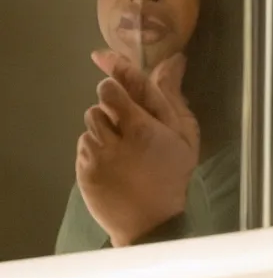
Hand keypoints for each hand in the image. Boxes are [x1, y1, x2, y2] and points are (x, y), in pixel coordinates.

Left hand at [76, 51, 198, 246]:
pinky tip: (114, 160)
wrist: (150, 220)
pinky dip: (96, 146)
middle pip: (101, 100)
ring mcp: (96, 154)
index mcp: (143, 126)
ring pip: (92, 120)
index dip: (111, 69)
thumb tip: (174, 59)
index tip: (102, 56)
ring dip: (105, 126)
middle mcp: (115, 137)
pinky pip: (84, 143)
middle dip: (115, 104)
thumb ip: (173, 95)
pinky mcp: (83, 168)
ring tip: (123, 144)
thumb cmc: (173, 173)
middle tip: (131, 121)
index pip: (116, 86)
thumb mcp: (185, 134)